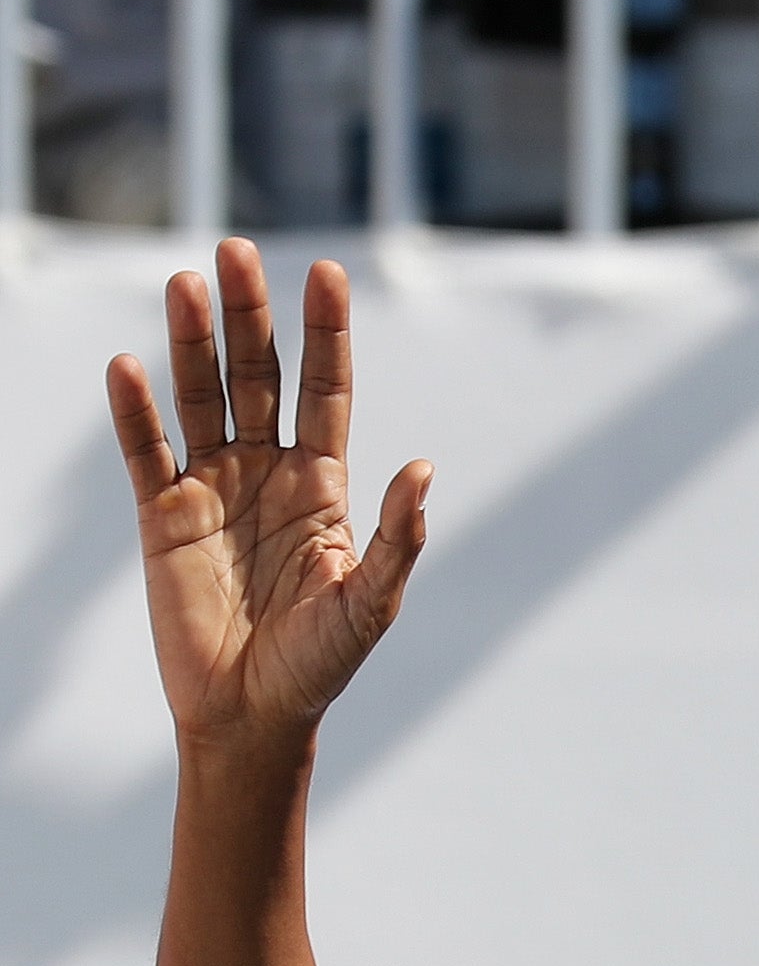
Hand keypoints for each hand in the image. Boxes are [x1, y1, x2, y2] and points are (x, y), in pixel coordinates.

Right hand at [106, 240, 430, 747]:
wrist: (253, 714)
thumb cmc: (321, 663)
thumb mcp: (370, 603)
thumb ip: (397, 539)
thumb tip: (424, 474)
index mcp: (324, 485)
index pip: (325, 390)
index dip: (325, 334)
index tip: (327, 273)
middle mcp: (267, 472)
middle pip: (258, 376)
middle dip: (250, 315)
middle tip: (236, 251)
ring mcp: (212, 488)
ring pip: (200, 398)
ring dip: (191, 342)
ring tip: (184, 283)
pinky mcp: (161, 515)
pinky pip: (144, 452)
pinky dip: (135, 411)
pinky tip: (127, 364)